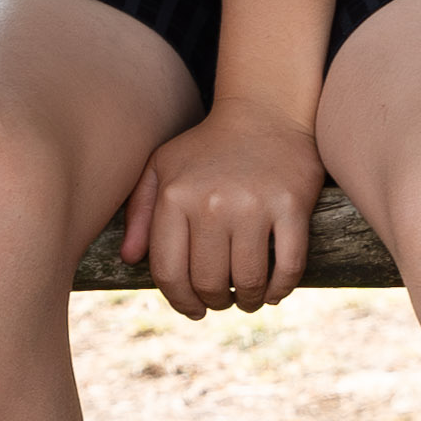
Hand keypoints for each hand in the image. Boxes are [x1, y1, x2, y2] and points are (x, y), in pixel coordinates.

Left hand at [120, 99, 320, 316]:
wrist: (264, 112)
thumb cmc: (207, 147)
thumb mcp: (162, 167)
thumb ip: (140, 212)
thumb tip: (129, 259)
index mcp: (176, 196)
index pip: (169, 271)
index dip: (179, 300)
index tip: (192, 308)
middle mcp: (212, 203)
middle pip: (209, 281)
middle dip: (214, 302)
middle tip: (222, 300)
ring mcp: (254, 205)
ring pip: (248, 280)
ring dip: (248, 300)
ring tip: (248, 298)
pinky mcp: (291, 205)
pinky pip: (289, 265)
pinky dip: (281, 289)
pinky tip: (274, 292)